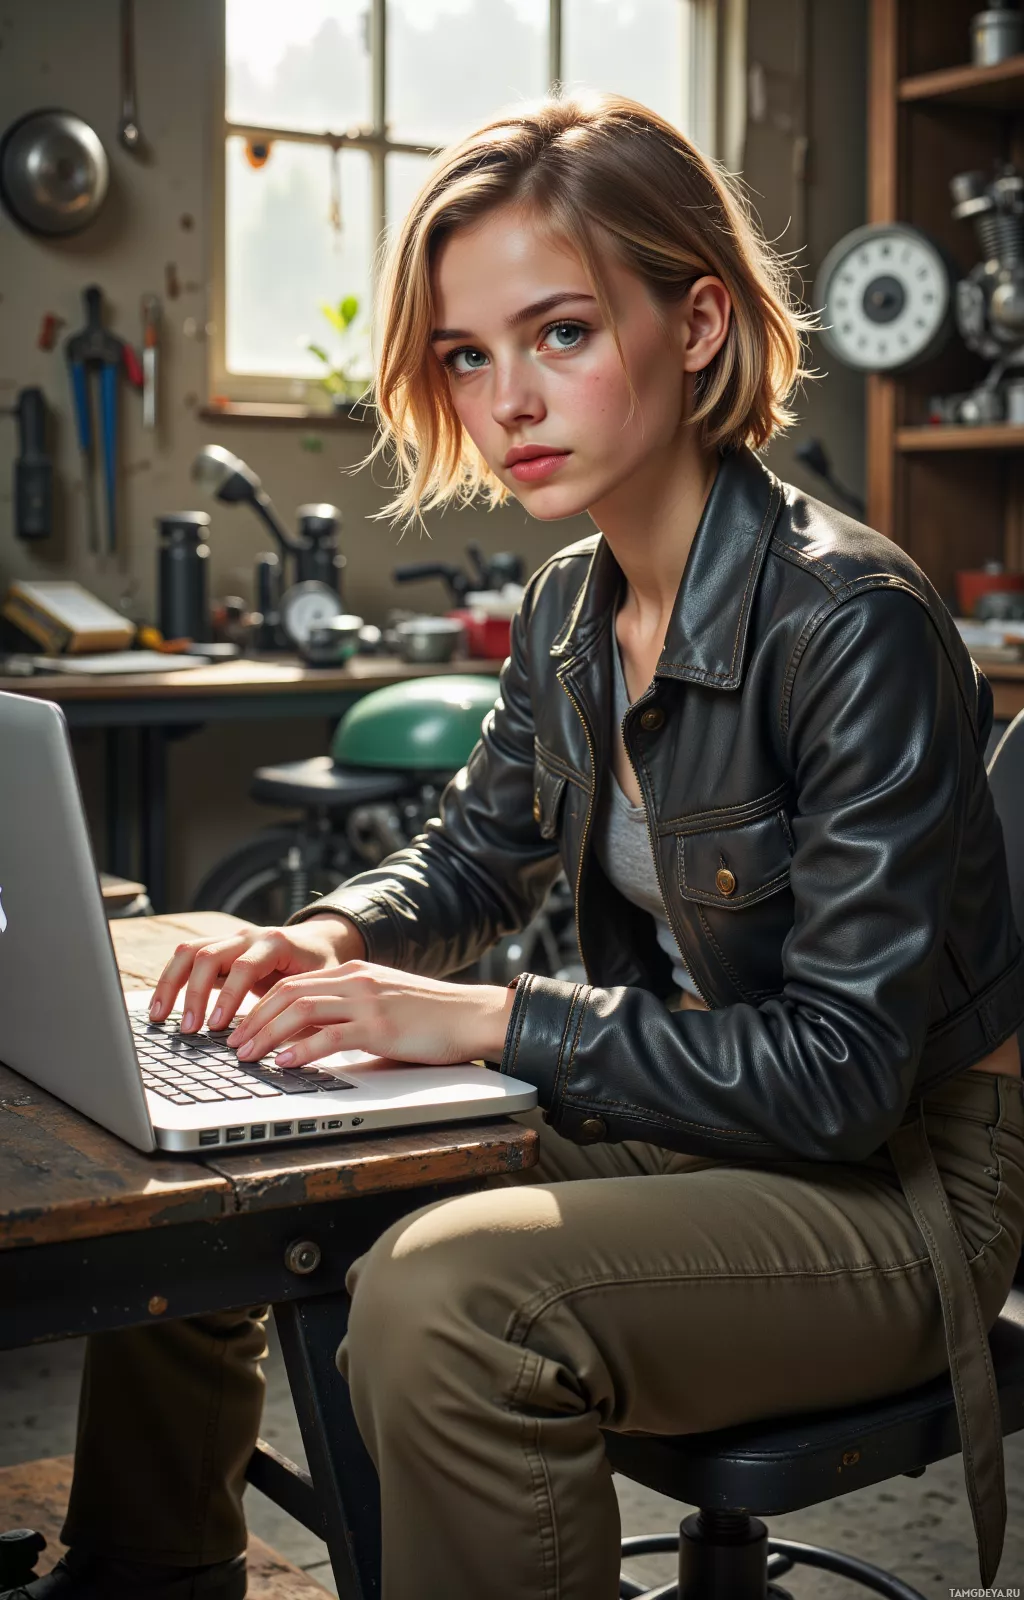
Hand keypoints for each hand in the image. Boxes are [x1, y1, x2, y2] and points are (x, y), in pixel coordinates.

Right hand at [149, 915, 366, 1032]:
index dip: (229, 996)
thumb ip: (302, 1009)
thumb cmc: (321, 967)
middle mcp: (248, 936)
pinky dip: (171, 981)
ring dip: (172, 985)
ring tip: (159, 1017)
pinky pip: (186, 958)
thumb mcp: (320, 986)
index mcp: (275, 943)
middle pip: (209, 955)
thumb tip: (286, 1047)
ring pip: (190, 952)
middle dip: (194, 994)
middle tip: (189, 1030)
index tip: (217, 1027)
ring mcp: (230, 940)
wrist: (319, 941)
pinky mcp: (219, 949)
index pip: (245, 966)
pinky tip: (161, 1008)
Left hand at [224, 961, 516, 1069]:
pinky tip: (284, 1063)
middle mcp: (356, 980)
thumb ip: (349, 1014)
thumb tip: (310, 1040)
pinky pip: (330, 1036)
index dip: (260, 1005)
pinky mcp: (380, 1026)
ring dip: (267, 1034)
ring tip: (248, 1055)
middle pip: (288, 993)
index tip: (242, 1028)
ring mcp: (367, 1001)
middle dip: (254, 1020)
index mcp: (354, 972)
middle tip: (233, 1045)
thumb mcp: (383, 1005)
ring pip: (301, 1011)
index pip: (293, 982)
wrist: (472, 1015)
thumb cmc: (432, 1016)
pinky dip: (301, 1050)